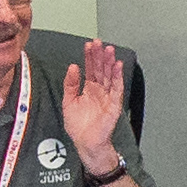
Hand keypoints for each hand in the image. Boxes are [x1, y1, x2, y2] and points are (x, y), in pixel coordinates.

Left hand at [60, 40, 125, 172]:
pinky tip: (117, 66)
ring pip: (110, 76)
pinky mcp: (114, 105)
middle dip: (100, 56)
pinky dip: (118, 77)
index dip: (89, 57)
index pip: (91, 69)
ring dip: (110, 63)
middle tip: (98, 43)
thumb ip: (70, 84)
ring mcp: (108, 97)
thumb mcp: (68, 101)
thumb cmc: (79, 126)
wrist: (86, 143)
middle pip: (101, 69)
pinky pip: (117, 89)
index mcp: (89, 89)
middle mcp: (100, 91)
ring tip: (109, 50)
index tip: (88, 45)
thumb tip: (73, 67)